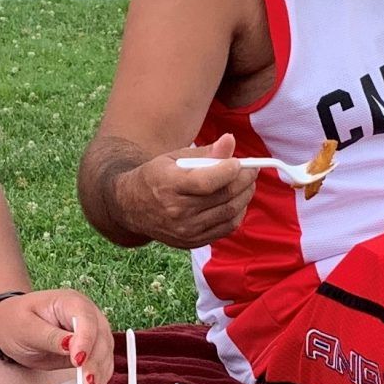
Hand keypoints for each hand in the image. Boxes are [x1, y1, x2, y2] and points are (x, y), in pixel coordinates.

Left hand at [0, 289, 115, 383]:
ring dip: (100, 371)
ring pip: (105, 351)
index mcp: (69, 301)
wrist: (8, 325)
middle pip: (101, 336)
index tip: (78, 360)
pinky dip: (99, 375)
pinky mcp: (88, 349)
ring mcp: (89, 331)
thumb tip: (71, 345)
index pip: (86, 318)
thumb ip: (49, 336)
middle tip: (86, 382)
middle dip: (95, 361)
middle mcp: (85, 314)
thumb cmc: (14, 320)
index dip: (85, 340)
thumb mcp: (25, 327)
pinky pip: (101, 361)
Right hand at [120, 134, 258, 249]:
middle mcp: (176, 211)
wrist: (131, 207)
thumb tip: (230, 141)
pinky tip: (237, 200)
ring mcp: (185, 230)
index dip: (229, 171)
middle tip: (251, 170)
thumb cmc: (157, 176)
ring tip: (247, 183)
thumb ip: (205, 152)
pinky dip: (238, 213)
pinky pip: (226, 228)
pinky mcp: (192, 242)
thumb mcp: (173, 157)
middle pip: (223, 197)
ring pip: (229, 214)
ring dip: (245, 196)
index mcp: (169, 185)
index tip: (239, 162)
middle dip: (244, 181)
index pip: (207, 182)